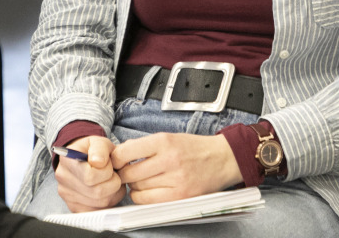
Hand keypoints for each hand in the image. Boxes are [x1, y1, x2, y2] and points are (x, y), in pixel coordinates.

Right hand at [54, 135, 125, 212]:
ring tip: (110, 181)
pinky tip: (106, 191)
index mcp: (67, 160)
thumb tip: (98, 162)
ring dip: (113, 193)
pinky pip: (97, 211)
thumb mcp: (99, 142)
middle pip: (97, 192)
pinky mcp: (74, 207)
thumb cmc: (93, 151)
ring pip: (100, 204)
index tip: (107, 164)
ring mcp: (67, 195)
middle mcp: (63, 178)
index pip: (90, 176)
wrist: (83, 157)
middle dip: (113, 183)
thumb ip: (100, 149)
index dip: (106, 171)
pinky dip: (107, 203)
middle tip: (113, 174)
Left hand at [112, 132, 241, 204]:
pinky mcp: (180, 196)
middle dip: (124, 174)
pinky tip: (148, 191)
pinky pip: (149, 200)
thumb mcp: (169, 137)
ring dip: (134, 187)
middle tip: (126, 173)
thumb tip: (120, 154)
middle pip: (130, 173)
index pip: (127, 152)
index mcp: (164, 141)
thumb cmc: (194, 148)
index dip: (116, 159)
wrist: (222, 159)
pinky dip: (143, 197)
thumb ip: (145, 145)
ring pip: (138, 188)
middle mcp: (169, 160)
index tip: (116, 161)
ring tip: (141, 181)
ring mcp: (175, 180)